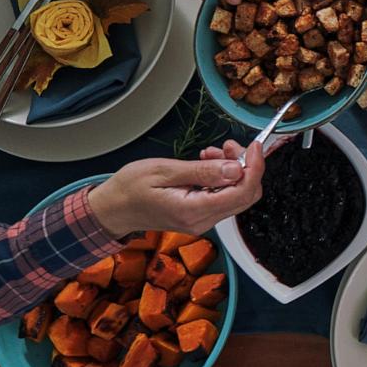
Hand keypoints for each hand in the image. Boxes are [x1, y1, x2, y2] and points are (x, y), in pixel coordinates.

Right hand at [86, 141, 264, 237]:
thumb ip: (202, 172)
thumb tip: (236, 169)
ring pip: (236, 195)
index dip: (255, 167)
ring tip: (211, 152)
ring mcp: (202, 220)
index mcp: (194, 210)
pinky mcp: (199, 216)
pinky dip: (222, 177)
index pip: (242, 192)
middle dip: (245, 166)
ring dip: (232, 170)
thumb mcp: (164, 171)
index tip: (254, 146)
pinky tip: (207, 163)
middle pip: (246, 195)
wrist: (111, 209)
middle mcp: (203, 220)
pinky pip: (223, 196)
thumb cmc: (129, 189)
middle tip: (228, 146)